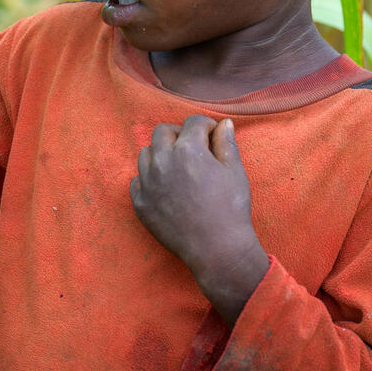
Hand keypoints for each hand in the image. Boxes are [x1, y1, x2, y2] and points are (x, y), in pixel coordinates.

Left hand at [130, 115, 268, 324]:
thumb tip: (224, 123)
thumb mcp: (234, 171)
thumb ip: (226, 143)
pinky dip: (148, 178)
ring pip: (145, 153)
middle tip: (192, 148)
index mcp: (188, 148)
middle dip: (179, 134)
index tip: (213, 136)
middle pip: (162, 132)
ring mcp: (147, 182)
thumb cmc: (231, 208)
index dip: (206, 126)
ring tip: (176, 167)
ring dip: (160, 153)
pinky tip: (165, 187)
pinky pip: (137, 180)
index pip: (192, 122)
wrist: (217, 248)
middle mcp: (162, 160)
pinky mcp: (140, 202)